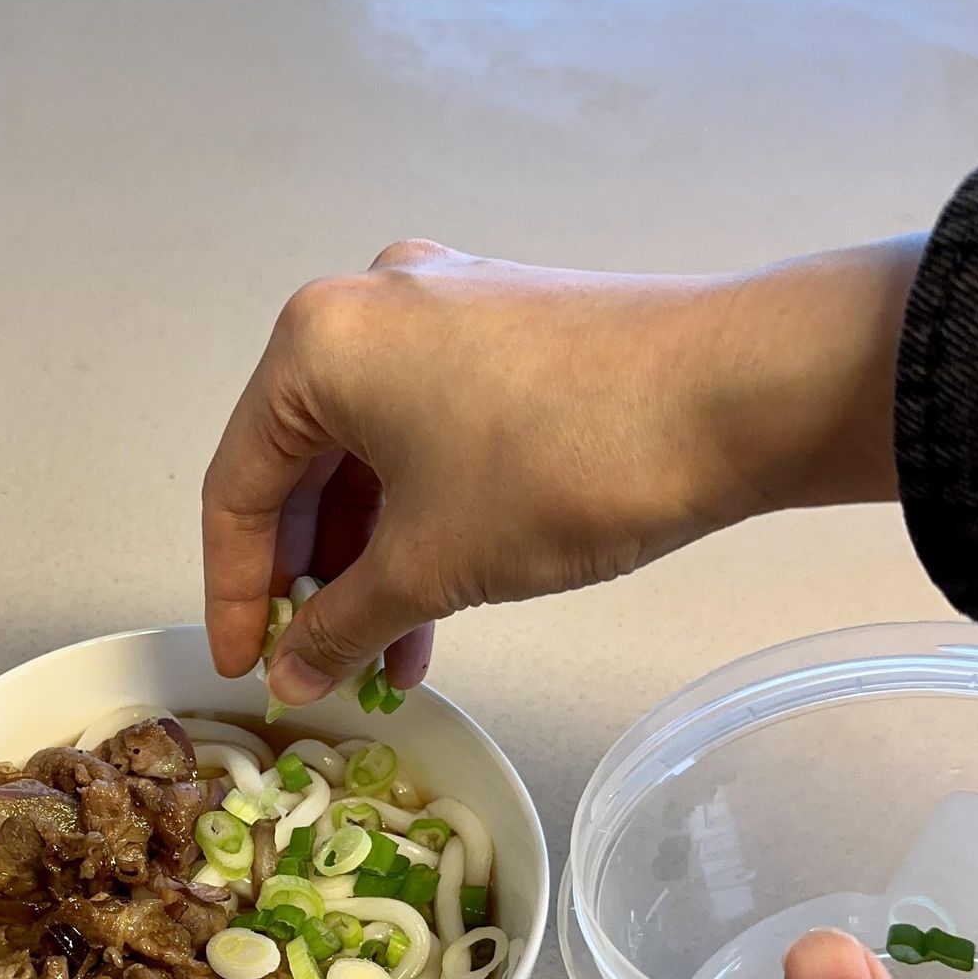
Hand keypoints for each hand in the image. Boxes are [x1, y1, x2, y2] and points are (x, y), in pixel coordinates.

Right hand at [203, 238, 917, 705]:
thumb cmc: (559, 468)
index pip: (238, 486)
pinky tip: (445, 594)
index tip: (249, 668)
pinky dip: (424, 513)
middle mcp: (369, 305)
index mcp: (316, 343)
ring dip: (374, 559)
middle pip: (304, 465)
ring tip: (394, 656)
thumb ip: (340, 625)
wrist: (742, 392)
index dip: (235, 593)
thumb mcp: (431, 566)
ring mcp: (447, 308)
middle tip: (321, 664)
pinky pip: (432, 431)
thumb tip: (291, 674)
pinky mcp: (511, 327)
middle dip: (313, 580)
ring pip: (375, 453)